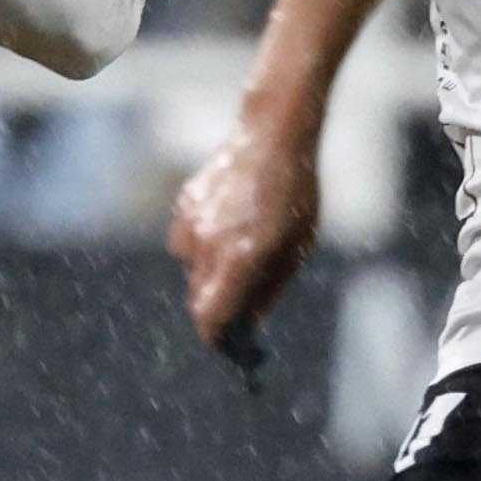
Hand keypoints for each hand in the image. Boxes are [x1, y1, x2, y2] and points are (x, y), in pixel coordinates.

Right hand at [170, 109, 324, 356]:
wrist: (272, 135)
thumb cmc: (294, 193)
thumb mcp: (297, 247)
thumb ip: (269, 287)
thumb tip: (250, 321)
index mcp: (241, 258)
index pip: (210, 318)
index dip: (216, 338)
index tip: (228, 344)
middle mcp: (210, 245)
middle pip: (199, 301)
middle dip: (217, 308)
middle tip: (240, 306)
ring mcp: (192, 224)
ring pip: (191, 271)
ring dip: (210, 274)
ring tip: (239, 249)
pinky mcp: (184, 206)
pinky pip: (185, 242)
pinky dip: (200, 245)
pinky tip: (225, 224)